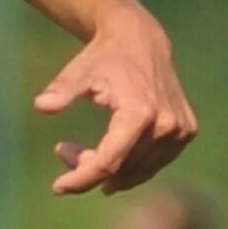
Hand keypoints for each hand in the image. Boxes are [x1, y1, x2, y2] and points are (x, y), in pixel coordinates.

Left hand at [35, 4, 195, 196]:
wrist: (142, 40)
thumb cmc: (105, 57)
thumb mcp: (79, 72)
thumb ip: (62, 90)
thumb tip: (41, 105)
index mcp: (140, 113)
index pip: (108, 162)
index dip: (81, 179)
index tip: (58, 188)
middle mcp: (166, 126)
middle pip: (121, 169)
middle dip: (88, 169)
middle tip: (64, 153)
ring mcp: (180, 131)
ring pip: (137, 171)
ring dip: (108, 170)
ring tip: (82, 152)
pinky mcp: (186, 132)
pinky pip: (153, 163)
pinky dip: (129, 165)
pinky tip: (108, 152)